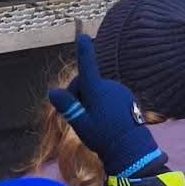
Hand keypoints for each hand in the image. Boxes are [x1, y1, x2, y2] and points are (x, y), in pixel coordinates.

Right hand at [48, 33, 160, 178]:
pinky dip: (102, 103)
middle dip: (79, 96)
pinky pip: (108, 95)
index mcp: (98, 90)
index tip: (82, 36)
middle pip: (86, 83)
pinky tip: (105, 120)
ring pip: (97, 90)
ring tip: (94, 123)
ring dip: (91, 101)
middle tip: (79, 118)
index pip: (88, 66)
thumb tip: (52, 92)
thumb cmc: (103, 137)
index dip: (84, 51)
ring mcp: (120, 90)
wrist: (131, 149)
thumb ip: (67, 106)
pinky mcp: (127, 96)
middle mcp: (110, 86)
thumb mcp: (81, 124)